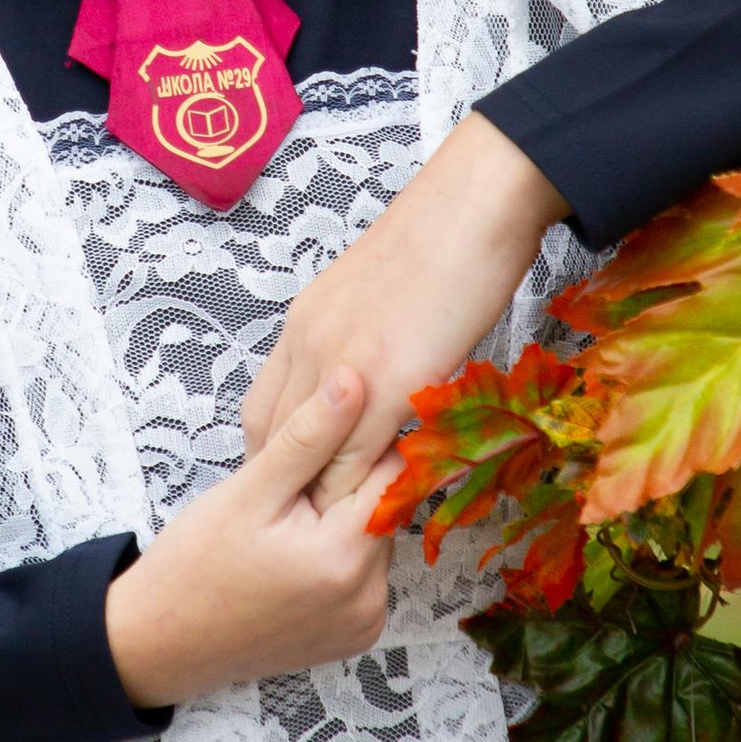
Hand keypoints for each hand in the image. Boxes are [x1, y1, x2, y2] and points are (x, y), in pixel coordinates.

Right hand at [106, 369, 401, 711]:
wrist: (162, 642)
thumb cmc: (193, 566)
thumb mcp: (248, 491)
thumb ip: (308, 435)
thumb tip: (353, 380)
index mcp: (345, 559)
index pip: (390, 470)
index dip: (357, 443)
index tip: (320, 442)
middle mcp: (368, 598)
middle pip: (384, 507)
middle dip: (345, 486)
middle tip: (286, 490)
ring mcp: (364, 622)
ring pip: (375, 538)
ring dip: (342, 520)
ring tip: (284, 525)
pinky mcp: (355, 635)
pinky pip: (365, 575)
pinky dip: (339, 557)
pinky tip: (294, 555)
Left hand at [241, 110, 568, 506]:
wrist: (473, 203)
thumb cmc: (443, 240)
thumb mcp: (378, 295)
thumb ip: (364, 340)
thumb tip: (373, 373)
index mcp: (304, 324)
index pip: (266, 409)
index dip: (280, 454)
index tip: (294, 486)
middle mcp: (309, 346)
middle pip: (276, 440)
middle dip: (289, 487)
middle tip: (305, 526)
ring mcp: (343, 367)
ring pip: (313, 457)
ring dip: (324, 500)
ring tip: (336, 538)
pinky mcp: (386, 382)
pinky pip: (358, 458)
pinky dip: (362, 493)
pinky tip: (377, 513)